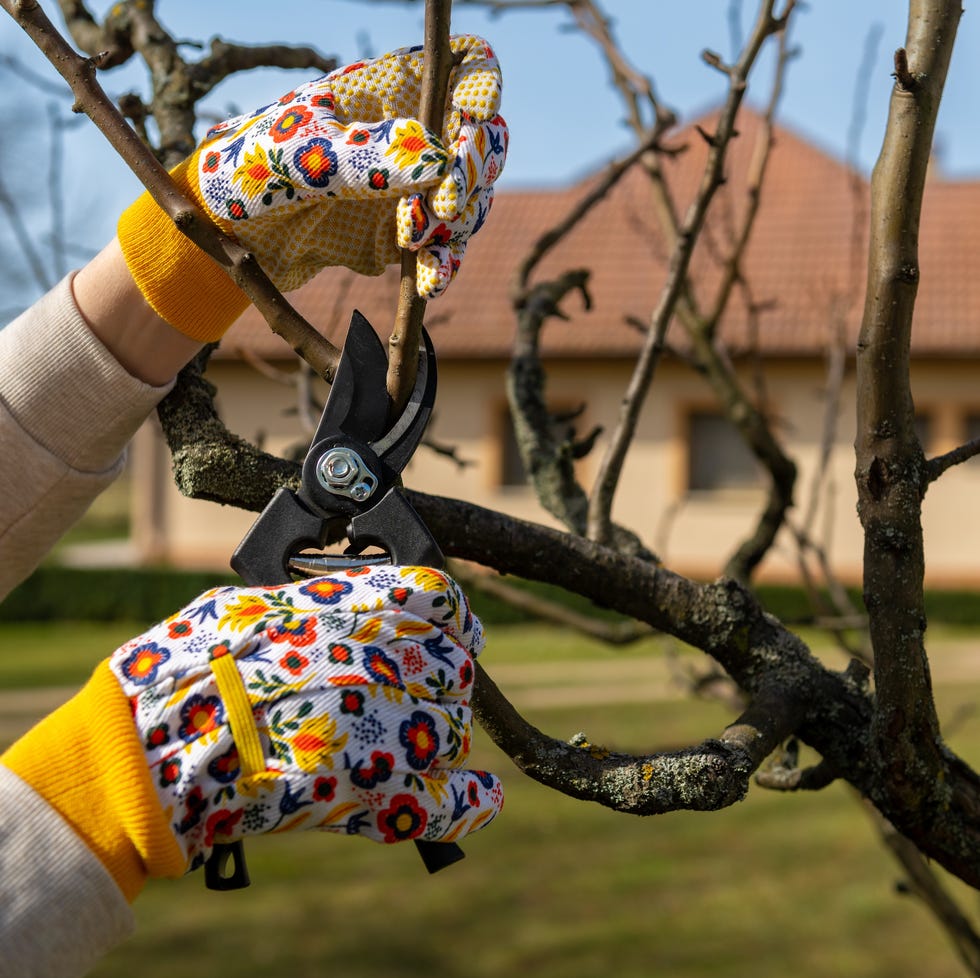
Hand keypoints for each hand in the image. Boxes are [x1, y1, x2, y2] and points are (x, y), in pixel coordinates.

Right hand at [1, 566, 501, 897]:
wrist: (154, 745)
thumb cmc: (194, 666)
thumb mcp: (259, 603)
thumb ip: (326, 602)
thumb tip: (373, 603)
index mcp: (360, 609)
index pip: (443, 601)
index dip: (451, 618)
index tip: (452, 628)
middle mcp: (389, 661)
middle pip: (454, 667)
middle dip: (437, 677)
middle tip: (405, 690)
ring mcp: (391, 730)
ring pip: (454, 730)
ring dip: (437, 734)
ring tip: (394, 738)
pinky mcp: (380, 797)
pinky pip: (452, 805)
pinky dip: (471, 804)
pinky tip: (481, 797)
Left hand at [117, 35, 507, 342]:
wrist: (228, 235)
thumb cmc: (250, 169)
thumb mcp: (299, 156)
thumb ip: (365, 155)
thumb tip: (437, 159)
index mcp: (390, 91)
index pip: (465, 68)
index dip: (482, 91)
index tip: (470, 125)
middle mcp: (412, 134)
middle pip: (484, 140)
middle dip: (471, 176)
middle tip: (440, 210)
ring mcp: (413, 187)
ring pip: (471, 199)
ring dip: (457, 225)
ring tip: (415, 243)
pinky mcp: (406, 235)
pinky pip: (444, 247)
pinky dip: (442, 265)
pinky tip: (429, 282)